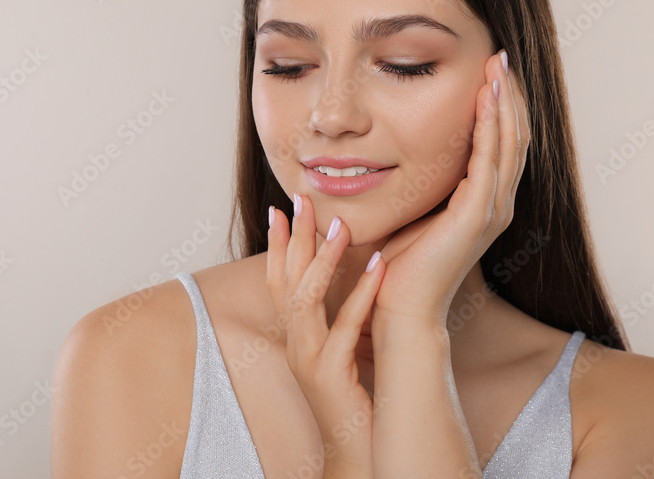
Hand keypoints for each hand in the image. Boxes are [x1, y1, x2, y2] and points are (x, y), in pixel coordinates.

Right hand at [266, 194, 386, 476]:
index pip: (278, 281)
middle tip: (301, 200)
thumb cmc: (357, 399)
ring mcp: (308, 360)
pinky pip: (342, 328)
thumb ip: (339, 318)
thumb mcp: (342, 351)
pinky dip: (359, 293)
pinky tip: (376, 266)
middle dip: (291, 239)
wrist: (357, 452)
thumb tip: (353, 276)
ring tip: (341, 227)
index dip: (276, 245)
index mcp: (296, 337)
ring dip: (322, 259)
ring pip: (305, 300)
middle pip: (284, 281)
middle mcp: (295, 344)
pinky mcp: (330, 374)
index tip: (281, 209)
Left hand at [373, 49, 530, 325]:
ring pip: (509, 144)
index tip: (490, 70)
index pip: (501, 143)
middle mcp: (495, 204)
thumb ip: (420, 181)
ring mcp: (491, 210)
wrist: (398, 306)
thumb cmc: (398, 263)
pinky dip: (490, 127)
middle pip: (514, 137)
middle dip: (508, 94)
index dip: (499, 106)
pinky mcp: (477, 216)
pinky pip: (490, 161)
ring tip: (498, 66)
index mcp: (482, 202)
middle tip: (500, 56)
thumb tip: (398, 148)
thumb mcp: (412, 208)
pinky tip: (485, 98)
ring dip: (504, 102)